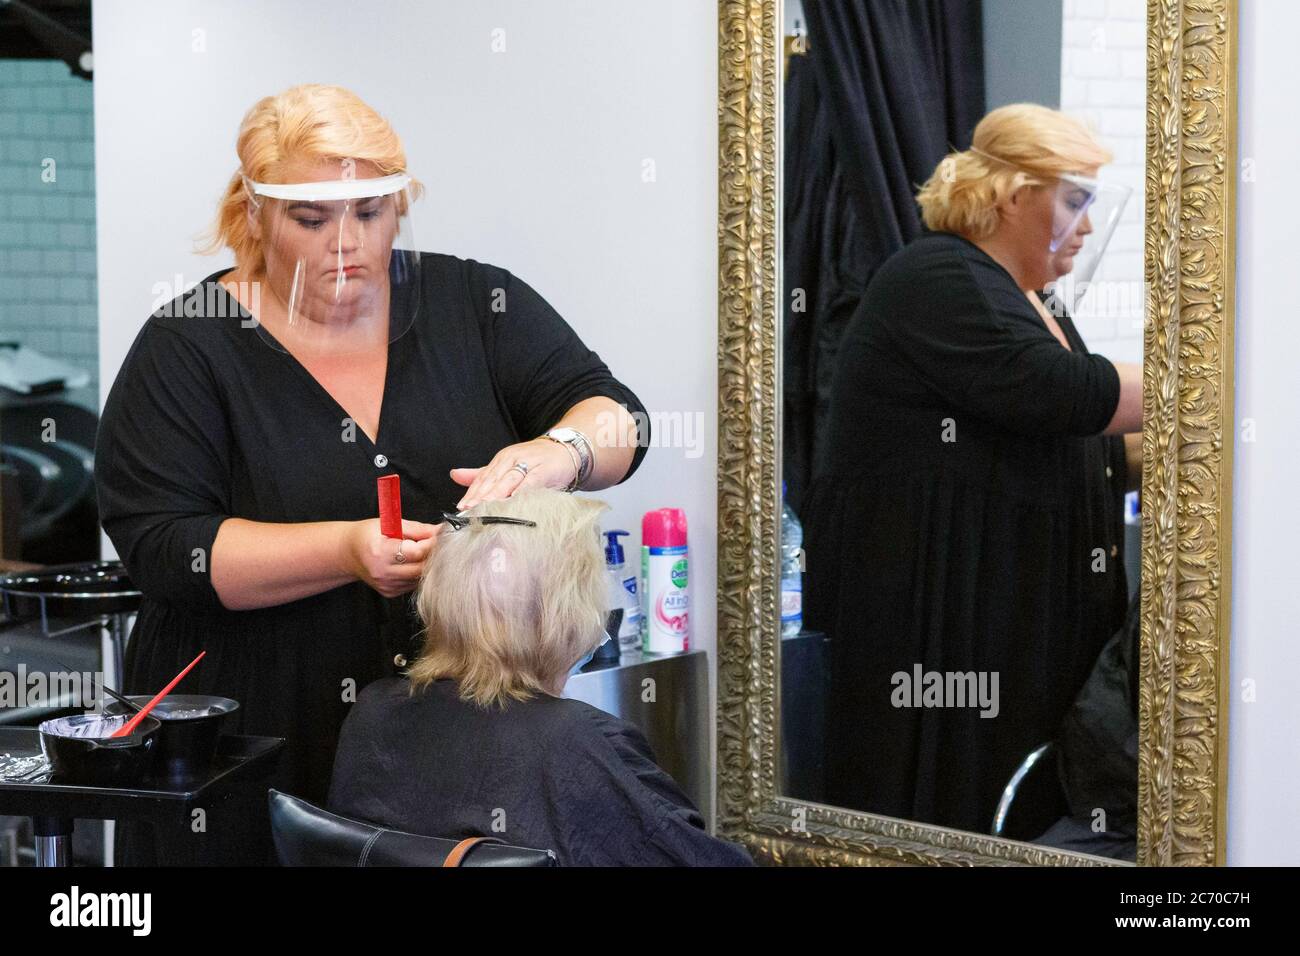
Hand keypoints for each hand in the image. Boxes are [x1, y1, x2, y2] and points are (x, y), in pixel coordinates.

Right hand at [343, 518, 442, 597]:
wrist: (350, 553)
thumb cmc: (368, 535)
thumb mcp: (390, 524)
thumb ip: (418, 529)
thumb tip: (441, 531)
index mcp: (380, 552)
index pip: (416, 552)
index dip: (431, 544)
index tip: (440, 536)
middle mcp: (383, 572)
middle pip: (421, 568)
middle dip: (433, 555)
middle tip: (437, 544)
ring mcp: (387, 585)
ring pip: (420, 577)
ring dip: (426, 565)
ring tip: (422, 551)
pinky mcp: (390, 592)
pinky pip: (414, 583)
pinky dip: (418, 573)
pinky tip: (411, 563)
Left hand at [450, 438, 577, 509]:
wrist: (565, 450)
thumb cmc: (535, 461)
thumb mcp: (506, 466)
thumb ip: (481, 474)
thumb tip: (455, 475)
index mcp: (501, 460)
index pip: (482, 479)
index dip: (471, 493)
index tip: (461, 508)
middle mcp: (512, 460)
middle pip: (493, 480)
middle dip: (480, 496)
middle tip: (468, 510)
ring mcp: (528, 464)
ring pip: (508, 480)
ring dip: (496, 494)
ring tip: (484, 506)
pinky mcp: (543, 471)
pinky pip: (531, 482)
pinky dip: (521, 492)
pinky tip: (513, 501)